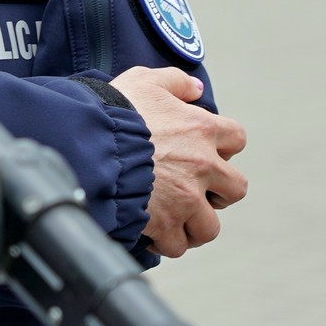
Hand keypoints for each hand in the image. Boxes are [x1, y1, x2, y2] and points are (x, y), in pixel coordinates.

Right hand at [109, 66, 247, 256]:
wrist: (88, 144)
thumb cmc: (114, 111)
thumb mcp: (144, 80)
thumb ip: (175, 82)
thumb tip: (197, 89)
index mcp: (202, 129)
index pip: (237, 139)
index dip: (223, 148)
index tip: (205, 152)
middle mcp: (202, 166)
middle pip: (235, 189)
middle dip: (218, 194)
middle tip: (195, 191)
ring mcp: (186, 198)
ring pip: (209, 226)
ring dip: (194, 225)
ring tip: (175, 220)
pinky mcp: (164, 223)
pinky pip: (177, 245)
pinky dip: (166, 242)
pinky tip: (152, 232)